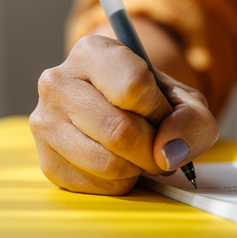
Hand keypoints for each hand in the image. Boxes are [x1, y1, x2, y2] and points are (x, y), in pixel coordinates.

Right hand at [29, 35, 218, 194]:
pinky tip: (119, 162)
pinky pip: (95, 185)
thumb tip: (168, 152)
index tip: (163, 114)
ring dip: (138, 167)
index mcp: (93, 52)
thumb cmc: (155, 103)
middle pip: (119, 130)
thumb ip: (191, 120)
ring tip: (138, 152)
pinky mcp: (45, 160)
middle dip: (153, 148)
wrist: (125, 114)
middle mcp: (58, 82)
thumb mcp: (186, 101)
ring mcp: (45, 122)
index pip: (133, 87)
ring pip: (107, 162)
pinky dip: (120, 182)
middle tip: (160, 147)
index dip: (159, 110)